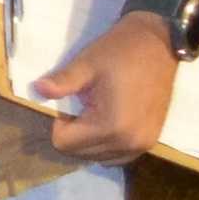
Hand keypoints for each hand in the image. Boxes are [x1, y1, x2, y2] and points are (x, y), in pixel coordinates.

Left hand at [31, 13, 179, 160]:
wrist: (161, 43)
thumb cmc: (121, 50)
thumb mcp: (87, 64)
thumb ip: (61, 82)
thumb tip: (37, 90)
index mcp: (111, 126)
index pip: (64, 143)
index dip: (60, 122)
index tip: (73, 100)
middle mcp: (128, 144)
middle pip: (79, 154)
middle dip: (75, 132)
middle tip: (86, 103)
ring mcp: (142, 146)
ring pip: (97, 157)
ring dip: (90, 139)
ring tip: (99, 110)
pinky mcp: (150, 142)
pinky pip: (117, 156)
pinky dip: (107, 143)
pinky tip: (110, 120)